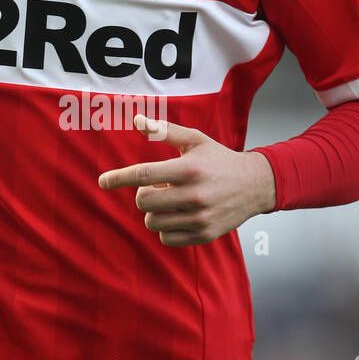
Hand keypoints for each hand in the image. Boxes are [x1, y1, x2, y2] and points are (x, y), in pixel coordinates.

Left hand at [97, 115, 276, 245]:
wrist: (255, 185)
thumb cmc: (219, 160)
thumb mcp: (195, 140)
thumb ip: (165, 131)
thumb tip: (138, 120)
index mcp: (189, 169)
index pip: (144, 174)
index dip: (119, 178)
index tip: (103, 181)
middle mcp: (195, 195)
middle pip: (144, 201)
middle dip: (144, 194)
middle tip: (159, 187)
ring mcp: (200, 218)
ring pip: (152, 222)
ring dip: (155, 212)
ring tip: (172, 201)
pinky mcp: (204, 235)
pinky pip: (166, 238)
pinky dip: (165, 229)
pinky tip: (178, 216)